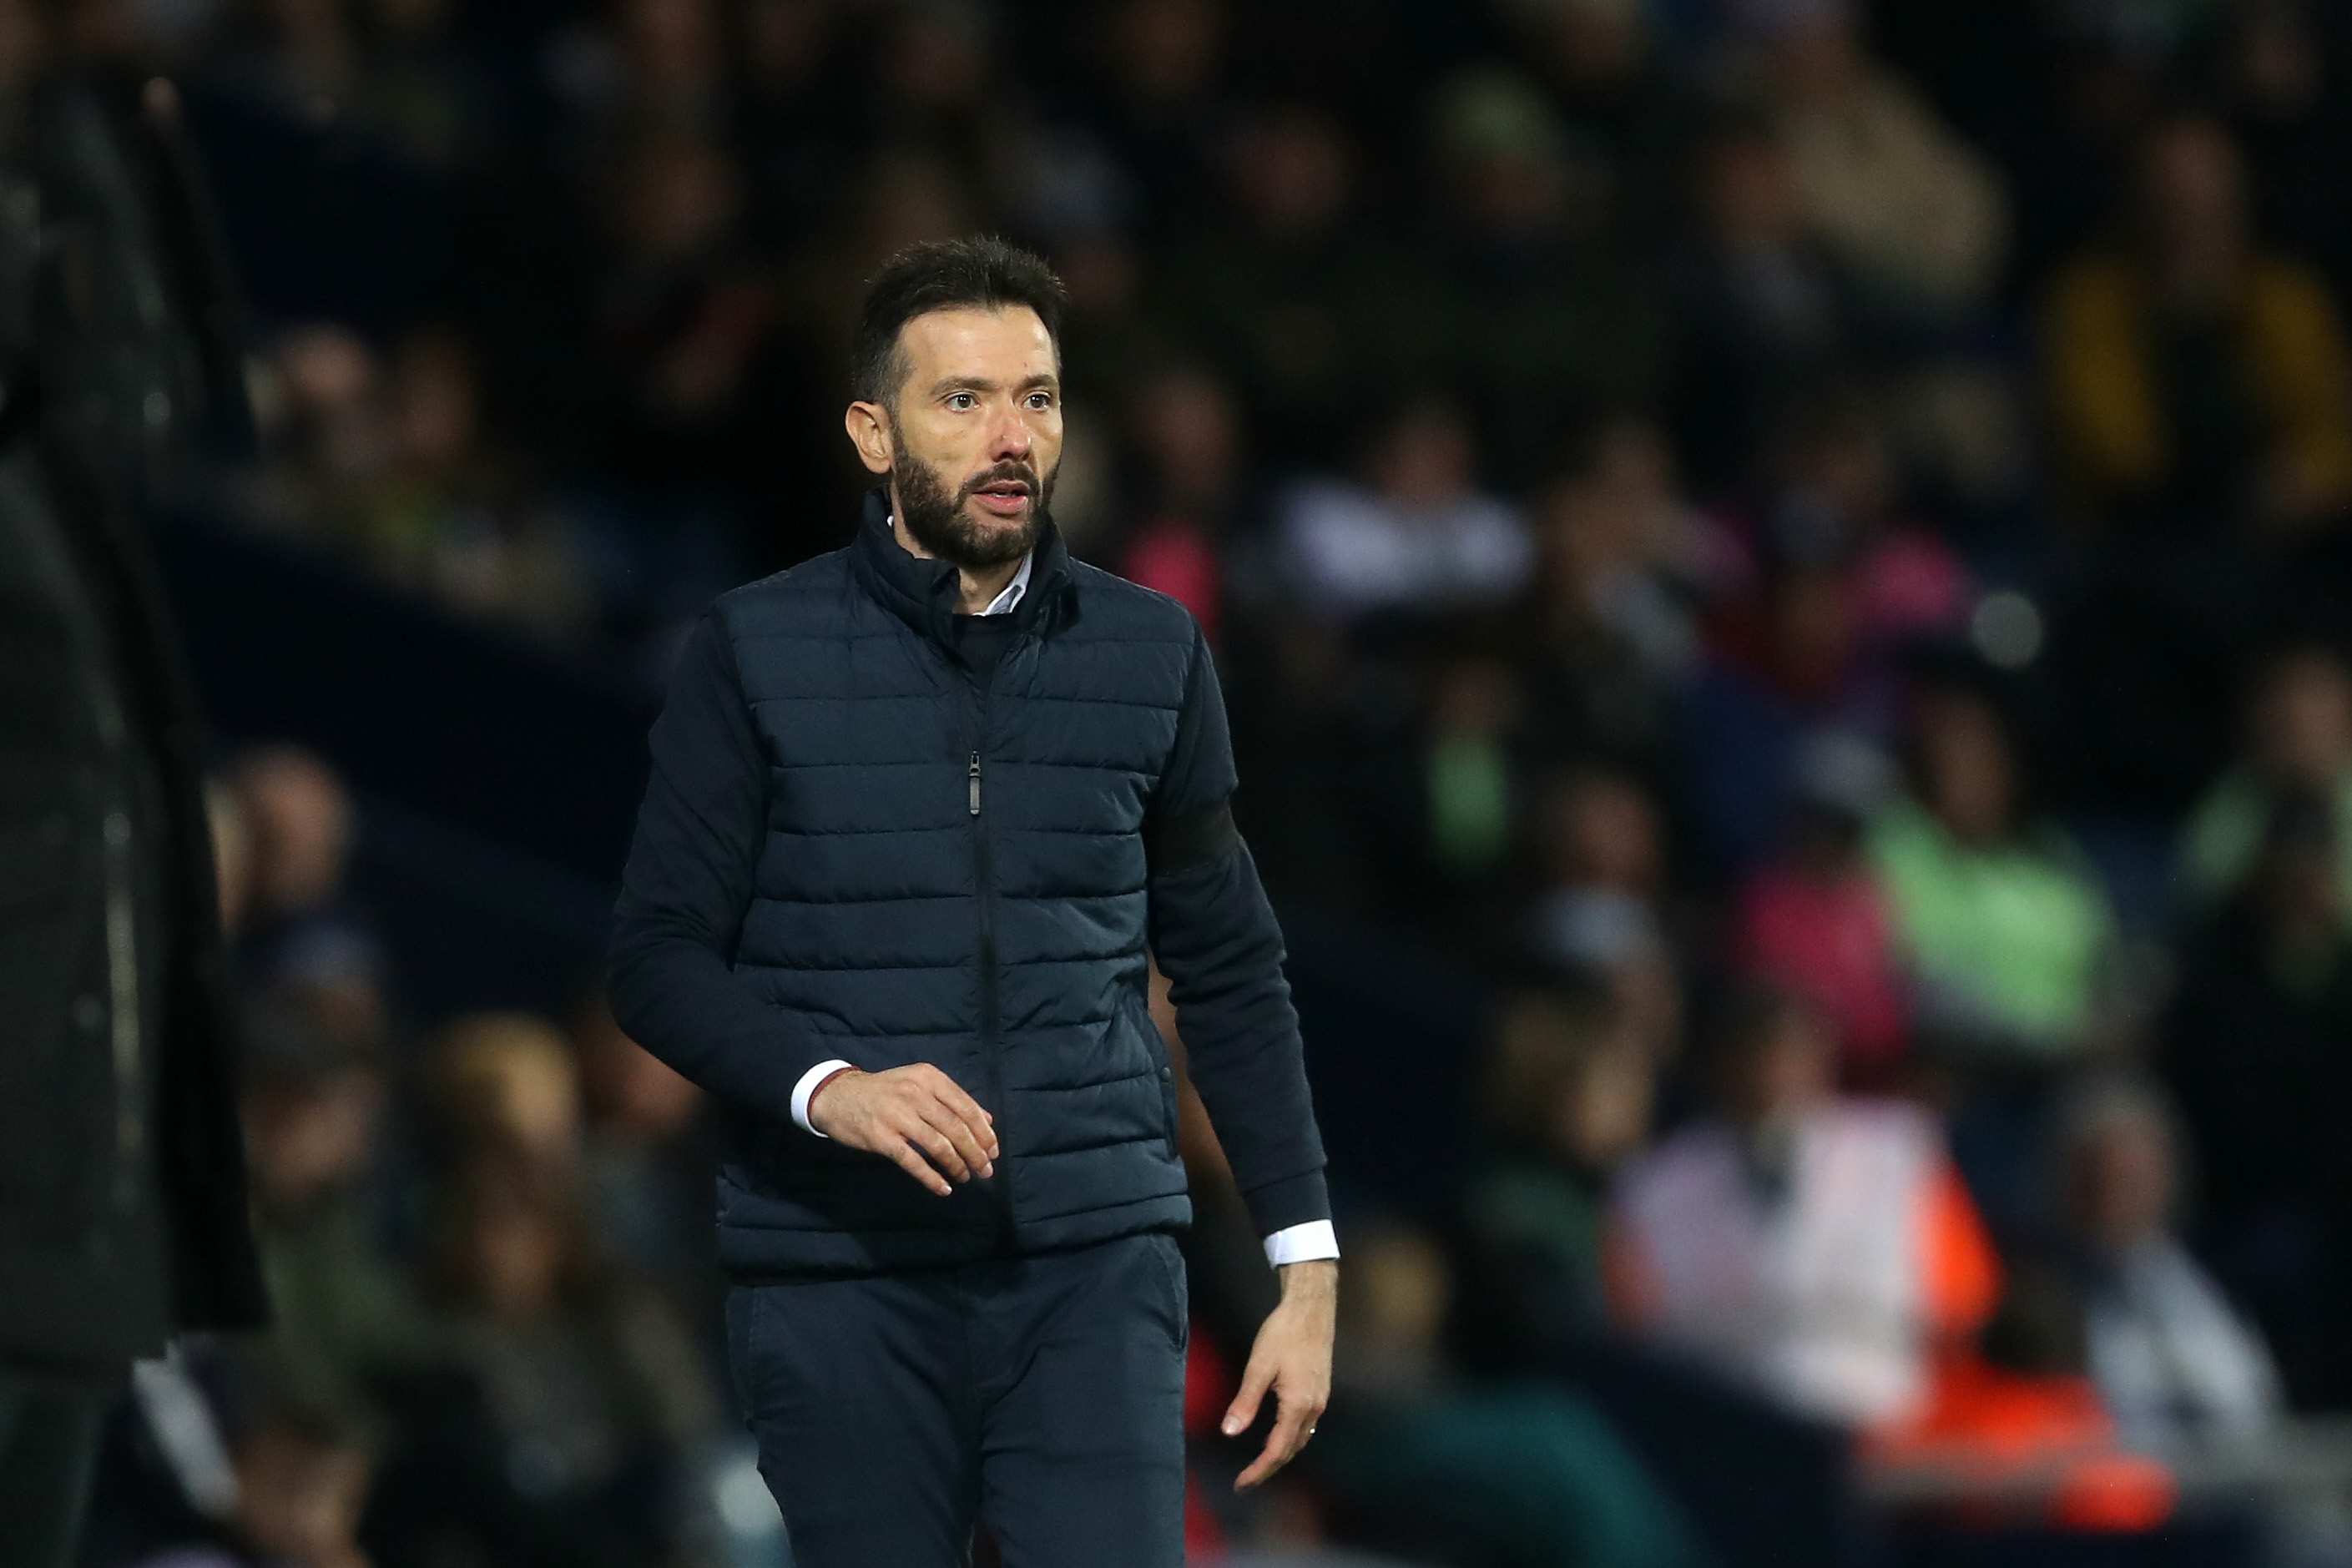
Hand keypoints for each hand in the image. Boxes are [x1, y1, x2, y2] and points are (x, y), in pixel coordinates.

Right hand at [806, 1065, 997, 1196]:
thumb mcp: (919, 1083)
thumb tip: (987, 1120)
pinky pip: (912, 1161)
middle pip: (956, 1128)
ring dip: (957, 1165)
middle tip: (985, 1170)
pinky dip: (931, 1177)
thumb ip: (952, 1099)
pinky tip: (944, 1188)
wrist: (837, 1095)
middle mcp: (915, 1093)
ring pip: (938, 1145)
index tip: (993, 1150)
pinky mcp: (880, 1137)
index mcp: (929, 1078)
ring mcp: (897, 1115)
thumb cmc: (884, 1091)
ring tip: (966, 1177)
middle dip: (976, 1152)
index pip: (966, 1107)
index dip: (984, 1132)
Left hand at [1223, 1258, 1335, 1490]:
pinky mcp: (1320, 1391)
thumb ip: (1245, 1402)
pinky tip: (1276, 1434)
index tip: (1240, 1484)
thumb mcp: (1259, 1367)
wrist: (1311, 1308)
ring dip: (1279, 1454)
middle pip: (1290, 1450)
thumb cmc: (1283, 1333)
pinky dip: (1289, 1438)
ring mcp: (1320, 1400)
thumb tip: (1229, 1432)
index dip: (1258, 1471)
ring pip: (1300, 1439)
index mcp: (1297, 1405)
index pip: (1276, 1450)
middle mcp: (1313, 1408)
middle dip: (1268, 1468)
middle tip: (1245, 1482)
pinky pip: (1305, 1426)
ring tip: (1258, 1464)